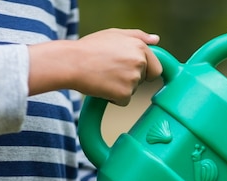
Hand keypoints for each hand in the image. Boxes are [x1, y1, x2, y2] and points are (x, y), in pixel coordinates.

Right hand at [28, 29, 162, 104]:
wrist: (71, 63)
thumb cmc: (90, 48)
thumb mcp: (114, 34)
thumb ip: (138, 36)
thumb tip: (156, 40)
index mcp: (139, 47)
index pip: (156, 68)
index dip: (145, 71)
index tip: (131, 71)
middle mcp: (139, 62)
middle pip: (143, 80)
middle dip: (130, 78)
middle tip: (110, 70)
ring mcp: (133, 79)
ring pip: (133, 90)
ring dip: (120, 87)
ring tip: (103, 75)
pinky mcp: (125, 94)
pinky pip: (124, 101)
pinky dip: (113, 98)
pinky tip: (102, 86)